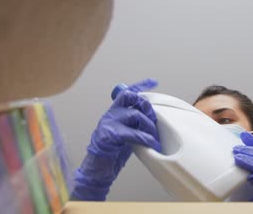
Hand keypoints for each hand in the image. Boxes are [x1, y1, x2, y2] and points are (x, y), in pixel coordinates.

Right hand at [71, 78, 159, 200]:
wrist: (98, 171)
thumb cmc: (113, 154)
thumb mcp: (127, 134)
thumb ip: (135, 124)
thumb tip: (153, 119)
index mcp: (114, 112)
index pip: (127, 93)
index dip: (141, 85)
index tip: (153, 82)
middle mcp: (110, 114)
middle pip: (131, 97)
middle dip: (147, 106)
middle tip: (154, 121)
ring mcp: (108, 124)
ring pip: (134, 114)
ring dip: (149, 126)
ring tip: (154, 138)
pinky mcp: (108, 136)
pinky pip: (132, 133)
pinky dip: (145, 139)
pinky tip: (151, 144)